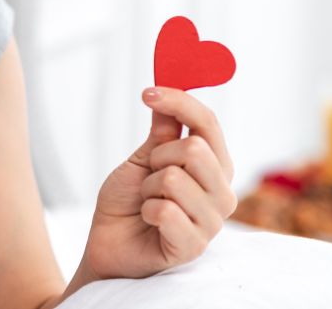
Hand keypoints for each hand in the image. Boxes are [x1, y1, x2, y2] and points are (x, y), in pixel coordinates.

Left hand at [81, 87, 237, 279]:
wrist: (109, 242)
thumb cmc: (128, 202)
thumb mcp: (143, 158)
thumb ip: (163, 128)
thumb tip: (167, 86)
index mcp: (215, 168)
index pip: (209, 124)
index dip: (180, 102)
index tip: (147, 92)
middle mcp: (222, 193)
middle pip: (195, 148)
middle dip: (157, 157)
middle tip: (149, 176)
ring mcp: (212, 221)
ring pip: (174, 178)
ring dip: (148, 188)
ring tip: (148, 202)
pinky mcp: (194, 246)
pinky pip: (164, 210)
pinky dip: (145, 210)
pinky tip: (149, 222)